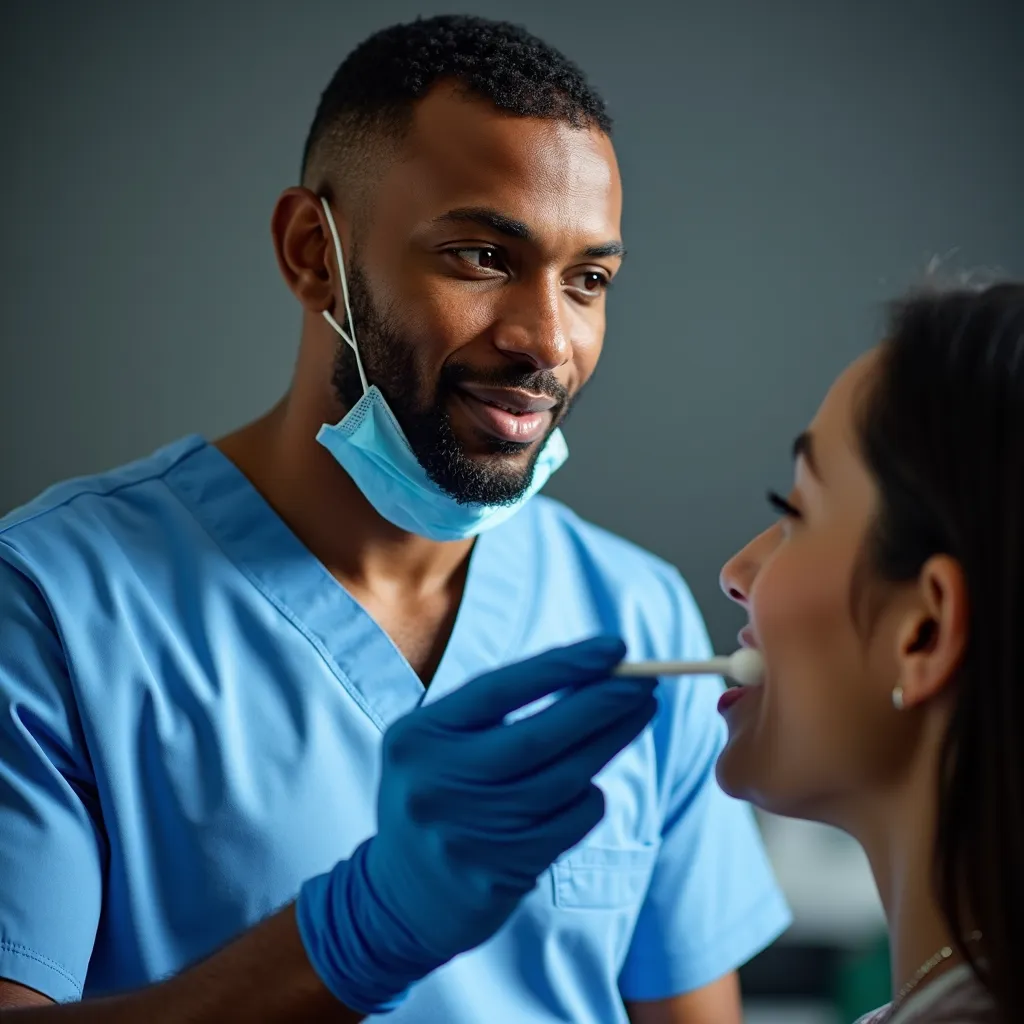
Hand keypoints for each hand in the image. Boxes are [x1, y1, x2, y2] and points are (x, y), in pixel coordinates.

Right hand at [296, 636, 656, 1012]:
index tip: (614, 647)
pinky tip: (591, 785)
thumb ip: (500, 710)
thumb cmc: (440, 793)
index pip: (498, 690)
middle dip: (601, 704)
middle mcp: (437, 784)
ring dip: (611, 742)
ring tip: (637, 713)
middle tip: (646, 682)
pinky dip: (590, 799)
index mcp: (419, 737)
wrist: (402, 896)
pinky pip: (568, 825)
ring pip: (563, 782)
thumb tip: (591, 671)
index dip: (561, 666)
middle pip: (538, 737)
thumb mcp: (442, 742)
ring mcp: (467, 834)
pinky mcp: (497, 875)